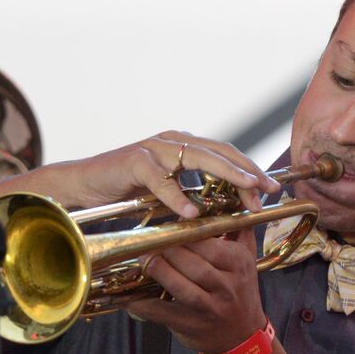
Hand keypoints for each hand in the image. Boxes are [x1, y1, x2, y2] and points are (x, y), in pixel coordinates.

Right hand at [50, 130, 278, 218]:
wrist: (84, 184)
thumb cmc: (126, 188)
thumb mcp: (167, 189)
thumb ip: (192, 192)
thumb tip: (225, 206)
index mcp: (183, 146)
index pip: (225, 153)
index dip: (249, 168)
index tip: (270, 187)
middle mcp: (173, 141)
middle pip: (220, 152)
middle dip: (248, 171)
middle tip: (268, 189)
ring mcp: (154, 148)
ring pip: (199, 159)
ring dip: (227, 175)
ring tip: (247, 191)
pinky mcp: (134, 162)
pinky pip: (161, 181)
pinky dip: (177, 197)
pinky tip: (192, 212)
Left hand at [125, 228, 266, 353]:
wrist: (243, 337)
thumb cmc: (240, 292)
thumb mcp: (247, 260)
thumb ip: (239, 230)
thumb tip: (233, 198)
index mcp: (239, 265)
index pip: (211, 246)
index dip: (187, 234)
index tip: (170, 226)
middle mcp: (228, 287)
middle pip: (196, 265)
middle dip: (170, 251)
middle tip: (151, 240)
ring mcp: (211, 309)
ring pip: (183, 288)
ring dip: (161, 272)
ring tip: (144, 260)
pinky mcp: (192, 326)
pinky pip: (165, 314)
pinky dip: (145, 305)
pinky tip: (129, 296)